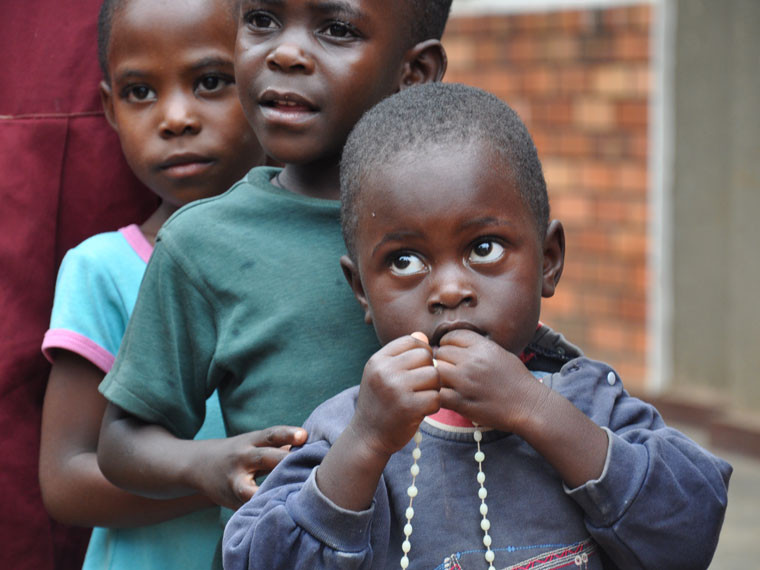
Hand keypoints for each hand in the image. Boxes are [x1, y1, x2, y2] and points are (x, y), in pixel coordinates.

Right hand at [191, 426, 306, 508]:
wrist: (198, 465)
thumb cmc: (239, 454)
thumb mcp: (254, 443)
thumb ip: (278, 446)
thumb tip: (311, 447)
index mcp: (250, 442)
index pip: (270, 435)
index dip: (287, 434)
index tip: (304, 436)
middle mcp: (241, 460)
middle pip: (263, 459)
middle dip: (284, 462)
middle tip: (308, 466)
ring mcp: (234, 483)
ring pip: (251, 490)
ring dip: (270, 493)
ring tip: (292, 497)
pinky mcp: (232, 503)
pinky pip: (249, 508)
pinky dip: (262, 511)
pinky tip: (280, 517)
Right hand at [350, 333, 438, 459]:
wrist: (367, 436)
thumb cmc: (379, 403)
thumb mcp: (381, 374)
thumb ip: (401, 355)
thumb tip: (422, 336)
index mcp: (378, 360)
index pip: (412, 341)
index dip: (421, 352)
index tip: (418, 369)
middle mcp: (384, 371)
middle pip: (426, 356)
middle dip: (429, 369)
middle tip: (422, 385)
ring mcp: (396, 389)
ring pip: (434, 375)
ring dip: (434, 388)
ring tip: (422, 397)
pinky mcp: (408, 408)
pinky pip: (436, 397)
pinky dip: (434, 405)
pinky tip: (423, 410)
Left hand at [435, 330, 544, 432]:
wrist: (529, 405)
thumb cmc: (517, 380)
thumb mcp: (500, 353)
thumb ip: (478, 347)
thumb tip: (457, 344)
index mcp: (482, 347)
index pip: (451, 335)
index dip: (447, 343)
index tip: (449, 352)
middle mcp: (472, 361)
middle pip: (440, 352)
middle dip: (441, 360)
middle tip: (447, 369)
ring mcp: (465, 381)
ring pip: (436, 371)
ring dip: (438, 377)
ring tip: (445, 383)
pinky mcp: (462, 402)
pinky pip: (439, 394)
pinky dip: (439, 395)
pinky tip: (446, 397)